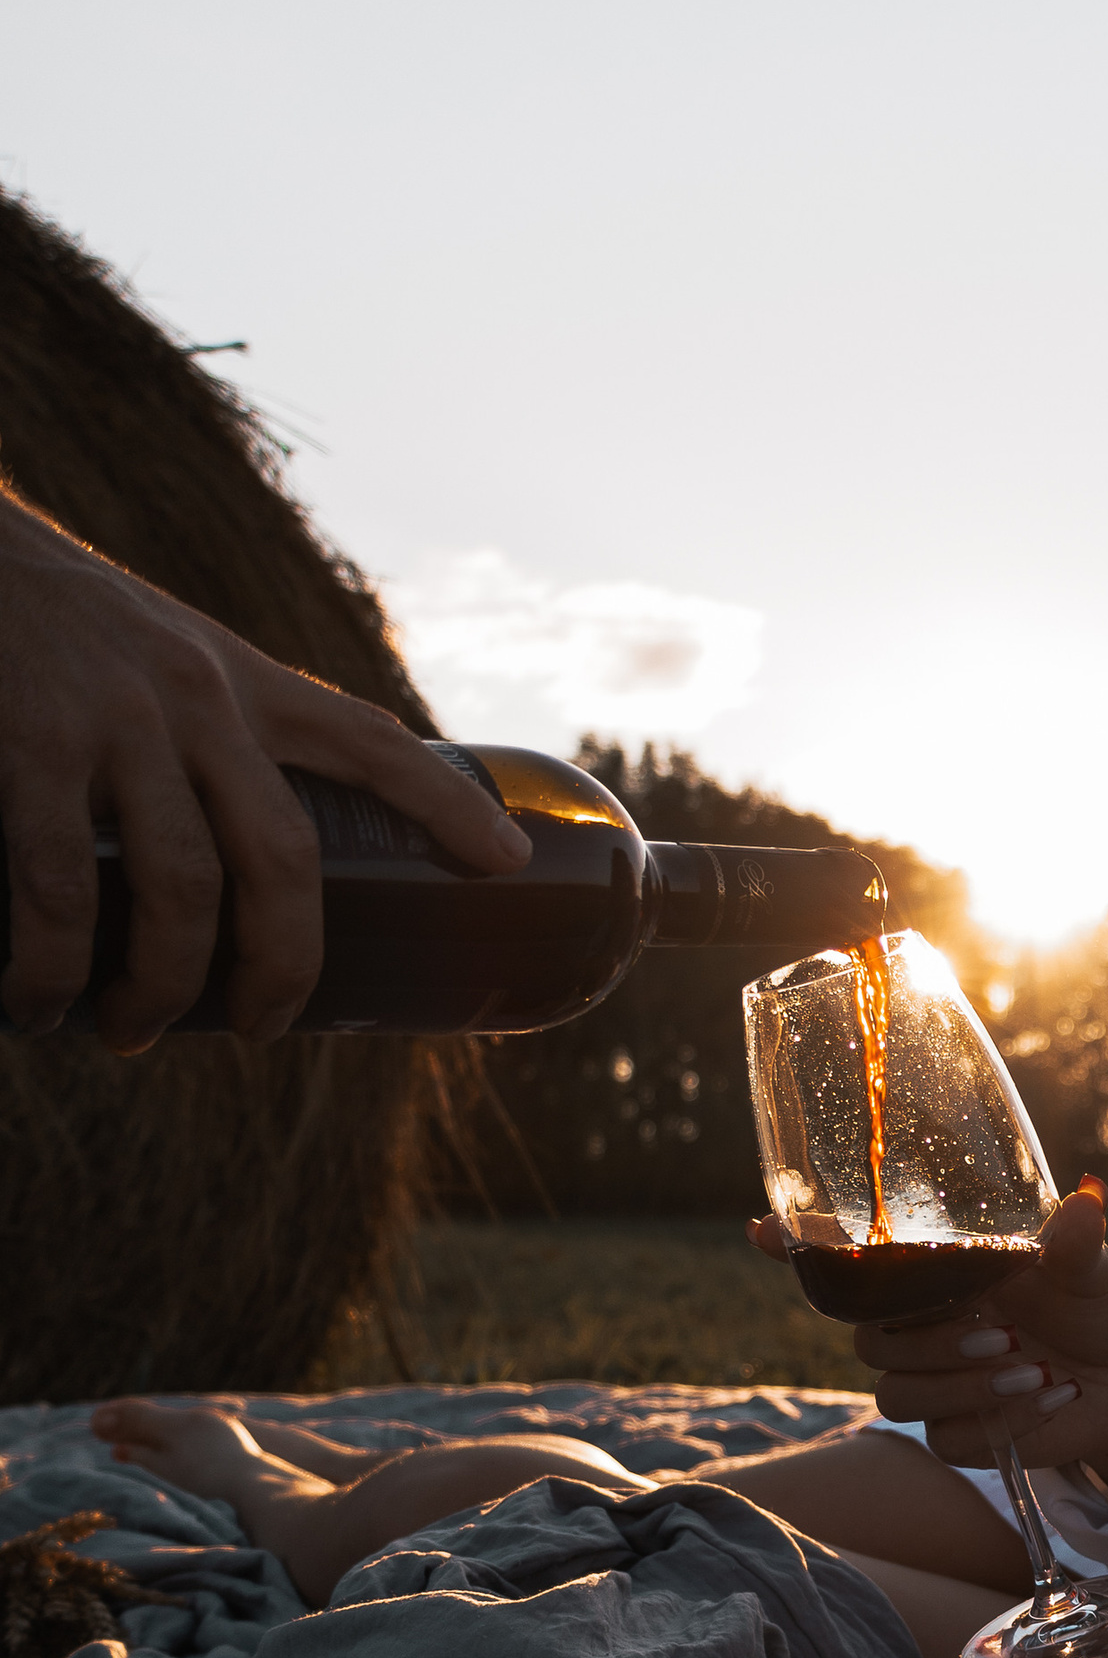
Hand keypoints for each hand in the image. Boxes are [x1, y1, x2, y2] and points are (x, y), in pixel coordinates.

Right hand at [0, 485, 531, 1047]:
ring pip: (182, 886)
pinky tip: (41, 1000)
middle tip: (260, 1029)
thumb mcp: (164, 649)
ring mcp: (117, 721)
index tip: (509, 863)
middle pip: (283, 856)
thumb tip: (239, 851)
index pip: (369, 740)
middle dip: (281, 964)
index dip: (446, 804)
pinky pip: (62, 883)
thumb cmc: (57, 623)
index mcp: (241, 679)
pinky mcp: (31, 742)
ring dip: (162, 983)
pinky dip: (53, 961)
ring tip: (133, 1034)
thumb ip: (211, 726)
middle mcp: (197, 697)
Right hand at [748, 1179, 1107, 1498]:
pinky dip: (1004, 1420)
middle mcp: (915, 1328)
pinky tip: (1050, 1398)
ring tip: (1032, 1370)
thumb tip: (1086, 1199)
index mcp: (932, 1274)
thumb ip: (1075, 1240)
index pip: (846, 1262)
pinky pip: (946, 1438)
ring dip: (966, 1385)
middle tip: (1001, 1333)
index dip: (796, 1247)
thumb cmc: (1089, 1307)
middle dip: (931, 1341)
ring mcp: (928, 1385)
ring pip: (897, 1395)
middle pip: (868, 1340)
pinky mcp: (954, 1436)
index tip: (762, 1229)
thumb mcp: (1087, 1267)